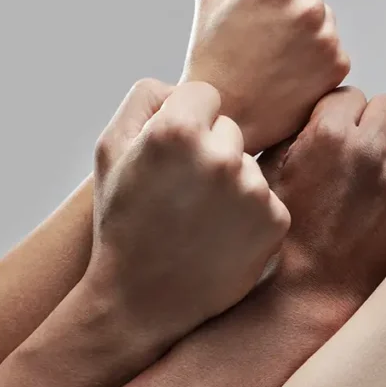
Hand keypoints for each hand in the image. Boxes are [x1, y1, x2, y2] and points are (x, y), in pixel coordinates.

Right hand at [87, 78, 290, 353]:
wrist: (142, 300)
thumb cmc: (123, 221)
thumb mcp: (109, 151)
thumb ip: (145, 98)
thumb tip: (184, 85)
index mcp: (178, 131)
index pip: (205, 94)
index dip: (186, 121)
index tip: (173, 154)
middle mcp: (222, 156)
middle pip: (231, 129)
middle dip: (211, 151)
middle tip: (183, 193)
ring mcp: (254, 190)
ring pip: (249, 164)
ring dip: (231, 183)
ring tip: (199, 218)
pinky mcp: (276, 220)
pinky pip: (266, 197)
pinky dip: (249, 214)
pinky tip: (220, 236)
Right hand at [182, 0, 350, 152]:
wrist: (229, 119)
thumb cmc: (213, 59)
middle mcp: (310, 7)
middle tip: (261, 26)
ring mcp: (328, 38)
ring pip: (322, 13)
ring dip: (304, 24)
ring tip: (272, 54)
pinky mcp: (338, 65)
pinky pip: (330, 43)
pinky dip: (313, 53)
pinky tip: (286, 71)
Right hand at [260, 87, 385, 310]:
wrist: (315, 293)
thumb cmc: (290, 234)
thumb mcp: (274, 174)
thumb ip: (298, 132)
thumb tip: (320, 110)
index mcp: (328, 133)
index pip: (351, 95)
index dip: (344, 117)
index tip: (339, 138)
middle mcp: (369, 150)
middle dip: (376, 128)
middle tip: (363, 158)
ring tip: (378, 188)